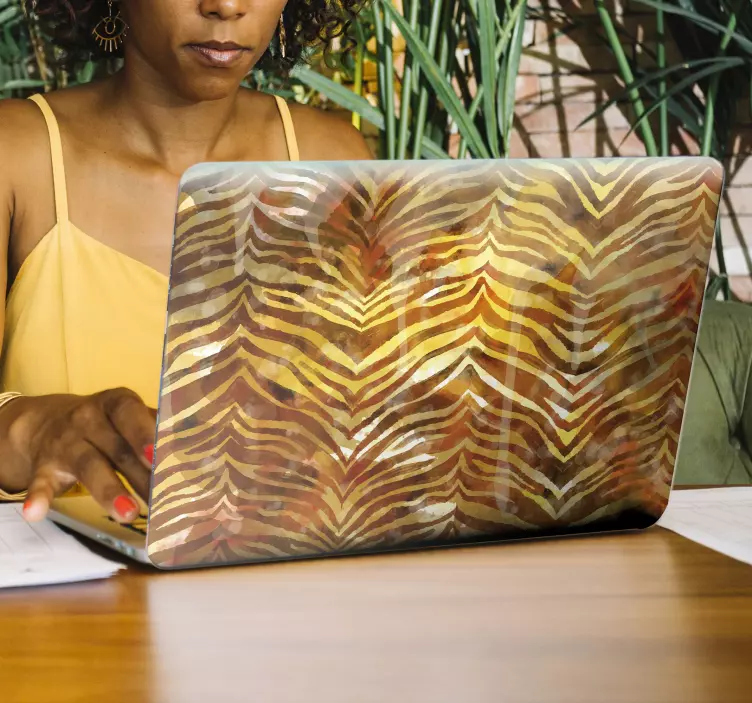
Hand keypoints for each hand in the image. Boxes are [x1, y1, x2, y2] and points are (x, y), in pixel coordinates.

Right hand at [0, 388, 155, 522]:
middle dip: (140, 476)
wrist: (43, 421)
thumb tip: (206, 442)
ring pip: (88, 465)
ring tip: (128, 513)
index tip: (159, 454)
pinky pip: (41, 482)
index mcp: (116, 404)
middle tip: (161, 500)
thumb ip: (162, 428)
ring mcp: (66, 443)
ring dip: (107, 490)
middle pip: (117, 449)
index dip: (144, 433)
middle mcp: (89, 419)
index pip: (130, 414)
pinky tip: (35, 513)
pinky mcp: (44, 466)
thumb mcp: (130, 416)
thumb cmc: (107, 423)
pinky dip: (38, 497)